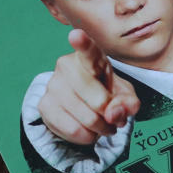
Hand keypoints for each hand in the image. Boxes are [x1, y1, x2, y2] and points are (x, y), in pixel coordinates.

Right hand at [38, 29, 139, 144]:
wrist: (83, 107)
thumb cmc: (107, 93)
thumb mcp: (125, 96)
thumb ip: (128, 103)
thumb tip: (114, 114)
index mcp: (91, 57)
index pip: (88, 51)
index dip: (83, 43)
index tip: (76, 35)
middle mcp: (67, 66)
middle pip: (98, 99)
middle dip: (111, 115)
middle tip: (113, 118)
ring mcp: (53, 84)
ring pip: (87, 117)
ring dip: (101, 128)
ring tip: (103, 125)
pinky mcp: (44, 104)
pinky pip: (72, 129)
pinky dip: (86, 136)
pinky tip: (88, 130)